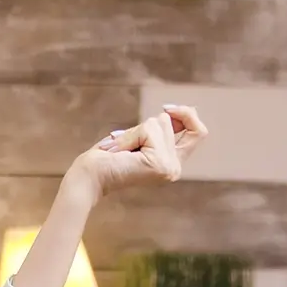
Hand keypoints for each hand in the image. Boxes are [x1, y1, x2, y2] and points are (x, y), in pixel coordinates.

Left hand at [70, 105, 206, 196]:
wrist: (88, 178)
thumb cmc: (106, 159)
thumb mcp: (137, 137)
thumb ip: (159, 128)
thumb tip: (173, 111)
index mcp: (172, 164)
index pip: (198, 132)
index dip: (187, 114)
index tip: (167, 108)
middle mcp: (175, 168)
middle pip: (176, 122)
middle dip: (148, 125)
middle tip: (128, 145)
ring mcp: (170, 167)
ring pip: (160, 123)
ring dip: (136, 132)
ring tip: (122, 151)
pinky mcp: (160, 164)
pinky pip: (149, 130)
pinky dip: (131, 135)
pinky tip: (121, 152)